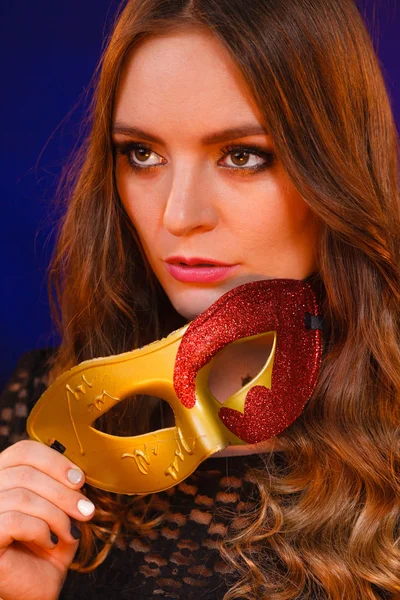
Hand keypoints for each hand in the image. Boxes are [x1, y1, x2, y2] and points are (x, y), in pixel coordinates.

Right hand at [0, 440, 94, 599]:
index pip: (23, 451)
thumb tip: (77, 473)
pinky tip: (50, 542)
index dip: (55, 461)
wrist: (36, 588)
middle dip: (63, 492)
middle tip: (86, 510)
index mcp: (3, 477)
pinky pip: (14, 521)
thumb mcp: (59, 509)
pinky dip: (40, 529)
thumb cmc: (46, 547)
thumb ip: (63, 486)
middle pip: (25, 472)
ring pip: (23, 496)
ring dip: (56, 514)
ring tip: (70, 531)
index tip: (80, 480)